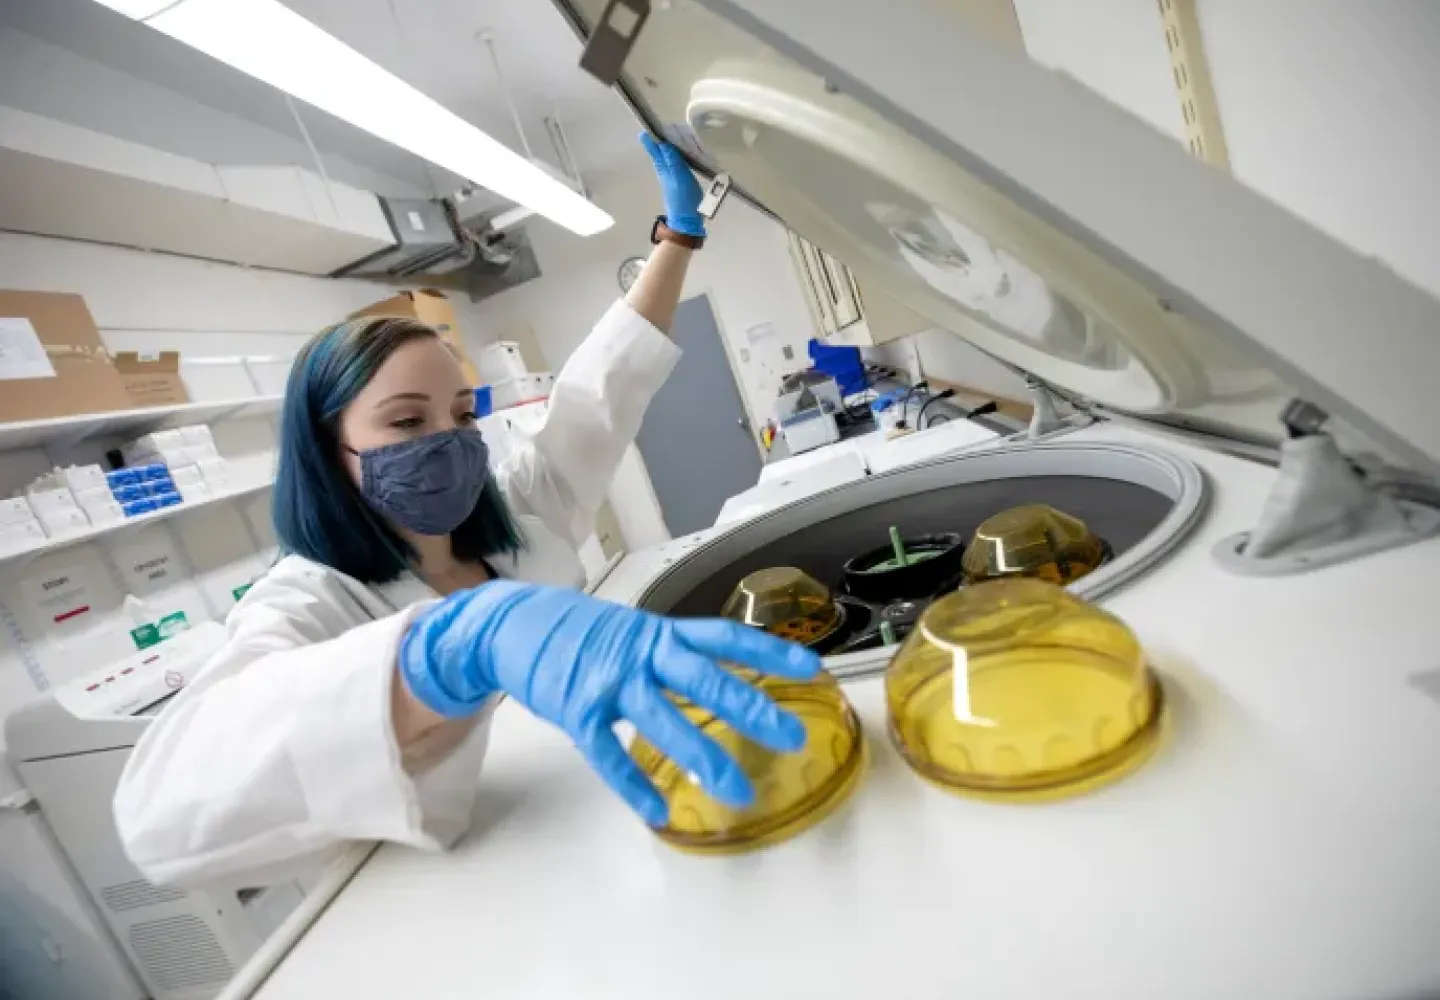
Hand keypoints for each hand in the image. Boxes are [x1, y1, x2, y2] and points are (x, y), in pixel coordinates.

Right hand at [399, 581, 820, 824]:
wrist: (514, 622)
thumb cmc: (583, 633)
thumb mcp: (637, 633)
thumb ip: (676, 655)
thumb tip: (727, 679)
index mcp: (663, 633)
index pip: (726, 638)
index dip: (770, 651)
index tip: (814, 669)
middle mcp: (643, 653)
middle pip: (705, 679)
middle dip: (751, 708)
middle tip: (790, 737)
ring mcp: (610, 681)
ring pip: (663, 719)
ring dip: (703, 757)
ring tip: (736, 791)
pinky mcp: (578, 710)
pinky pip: (608, 752)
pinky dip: (633, 783)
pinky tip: (657, 810)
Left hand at [640, 132, 704, 237]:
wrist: (687, 220)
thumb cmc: (683, 198)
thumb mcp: (679, 177)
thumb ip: (673, 160)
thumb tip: (664, 143)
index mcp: (663, 167)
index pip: (654, 148)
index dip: (651, 136)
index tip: (648, 122)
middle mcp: (665, 169)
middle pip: (659, 150)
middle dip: (659, 137)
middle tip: (662, 123)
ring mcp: (671, 175)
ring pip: (668, 155)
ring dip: (669, 144)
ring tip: (673, 132)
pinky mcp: (679, 180)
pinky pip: (676, 162)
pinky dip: (677, 153)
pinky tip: (683, 150)